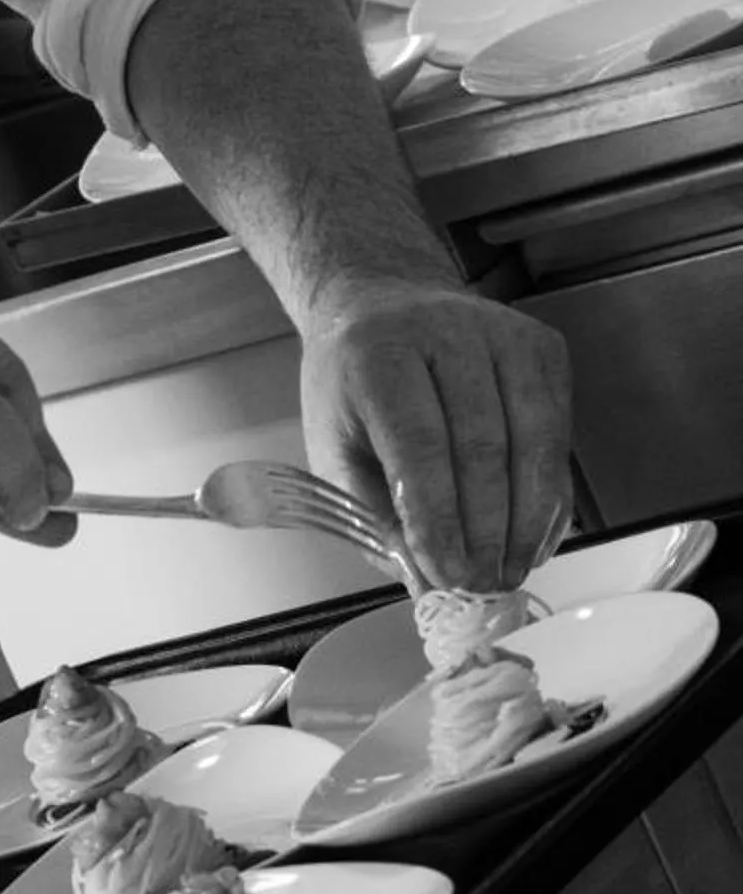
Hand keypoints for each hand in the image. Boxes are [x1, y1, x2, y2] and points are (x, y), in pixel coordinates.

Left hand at [301, 281, 572, 592]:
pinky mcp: (544, 348)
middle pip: (484, 446)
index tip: (449, 578)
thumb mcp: (335, 448)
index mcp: (379, 354)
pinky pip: (558, 435)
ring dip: (528, 522)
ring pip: (534, 441)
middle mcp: (447, 332)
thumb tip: (428, 587)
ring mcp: (505, 335)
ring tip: (512, 573)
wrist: (382, 304)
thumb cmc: (352, 386)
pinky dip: (551, 497)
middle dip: (487, 532)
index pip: (419, 446)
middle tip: (484, 588)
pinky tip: (535, 539)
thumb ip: (375, 516)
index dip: (440, 519)